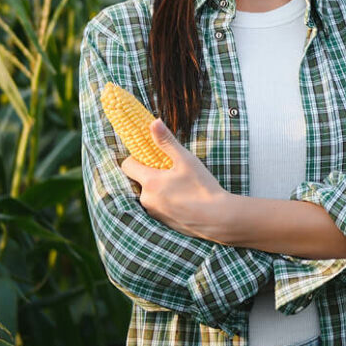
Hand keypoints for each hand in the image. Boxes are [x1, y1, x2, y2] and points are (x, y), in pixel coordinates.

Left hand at [120, 119, 231, 242]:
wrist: (218, 218)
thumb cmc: (202, 187)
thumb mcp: (186, 160)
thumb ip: (167, 141)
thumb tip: (153, 122)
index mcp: (150, 182)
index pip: (127, 165)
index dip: (136, 157)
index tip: (151, 155)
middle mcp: (146, 199)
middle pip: (140, 180)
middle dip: (151, 173)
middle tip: (172, 170)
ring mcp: (154, 212)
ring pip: (150, 194)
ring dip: (159, 188)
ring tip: (181, 186)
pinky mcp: (162, 222)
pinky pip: (158, 206)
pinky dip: (166, 201)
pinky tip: (184, 199)